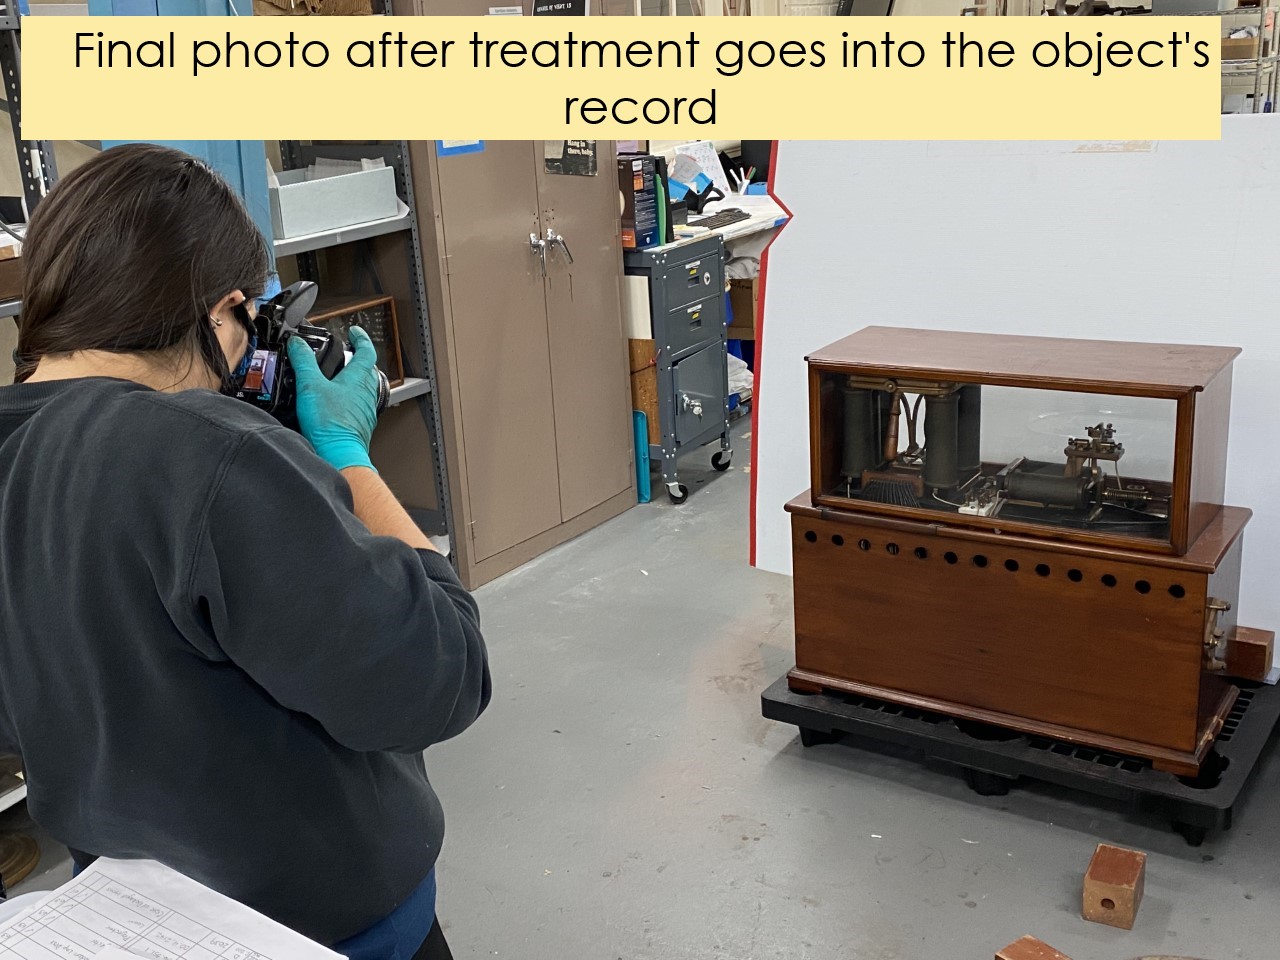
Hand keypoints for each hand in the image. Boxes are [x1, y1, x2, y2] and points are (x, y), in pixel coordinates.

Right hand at [288, 327, 380, 472]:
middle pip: (367, 369)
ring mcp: (366, 409)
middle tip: (345, 353)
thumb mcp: (310, 386)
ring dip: (352, 379)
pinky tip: (333, 404)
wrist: (339, 454)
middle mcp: (367, 392)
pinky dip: (348, 398)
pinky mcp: (361, 423)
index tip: (354, 332)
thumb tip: (297, 344)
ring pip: (363, 387)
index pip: (366, 350)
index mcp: (358, 377)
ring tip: (335, 378)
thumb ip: (303, 362)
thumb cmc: (330, 424)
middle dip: (356, 358)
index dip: (361, 338)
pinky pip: (357, 405)